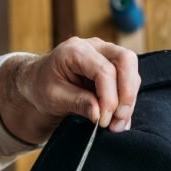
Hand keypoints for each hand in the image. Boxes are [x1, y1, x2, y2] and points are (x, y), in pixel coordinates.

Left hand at [0, 36, 139, 144]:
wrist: (38, 81)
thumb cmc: (42, 86)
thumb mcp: (53, 97)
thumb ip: (77, 103)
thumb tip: (99, 114)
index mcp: (75, 50)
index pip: (103, 70)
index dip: (109, 97)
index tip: (104, 120)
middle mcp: (94, 46)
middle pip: (126, 60)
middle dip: (127, 92)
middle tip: (118, 119)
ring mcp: (106, 53)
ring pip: (131, 70)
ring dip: (128, 99)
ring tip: (117, 124)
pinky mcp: (112, 65)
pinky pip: (128, 79)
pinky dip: (126, 100)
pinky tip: (119, 120)